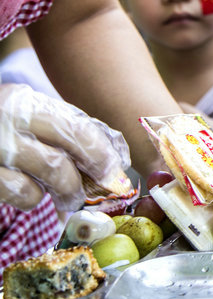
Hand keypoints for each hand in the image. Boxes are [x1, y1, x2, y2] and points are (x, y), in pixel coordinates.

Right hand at [0, 84, 129, 210]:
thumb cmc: (1, 123)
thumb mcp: (28, 111)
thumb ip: (63, 125)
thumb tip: (110, 154)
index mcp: (25, 101)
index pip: (76, 126)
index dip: (101, 151)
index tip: (115, 167)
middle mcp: (7, 123)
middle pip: (63, 155)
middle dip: (89, 175)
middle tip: (100, 186)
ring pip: (48, 176)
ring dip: (65, 189)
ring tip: (68, 194)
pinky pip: (21, 193)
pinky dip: (33, 198)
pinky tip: (31, 192)